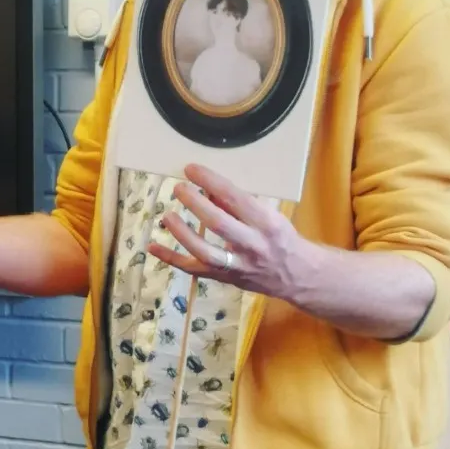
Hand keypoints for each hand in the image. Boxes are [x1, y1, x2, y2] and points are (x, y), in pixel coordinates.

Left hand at [148, 163, 314, 302]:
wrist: (296, 275)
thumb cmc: (280, 237)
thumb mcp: (268, 215)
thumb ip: (238, 204)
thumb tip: (206, 187)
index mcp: (267, 223)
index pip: (235, 199)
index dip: (211, 182)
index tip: (191, 169)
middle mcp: (252, 245)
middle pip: (219, 224)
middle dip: (196, 204)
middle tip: (178, 188)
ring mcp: (236, 266)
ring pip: (205, 252)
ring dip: (182, 233)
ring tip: (167, 215)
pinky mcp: (223, 278)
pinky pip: (193, 270)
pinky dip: (171, 258)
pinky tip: (153, 246)